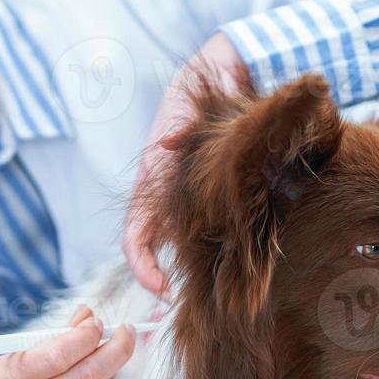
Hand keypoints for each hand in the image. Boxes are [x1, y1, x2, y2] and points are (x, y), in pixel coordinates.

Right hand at [0, 305, 134, 378]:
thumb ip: (47, 344)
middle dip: (117, 351)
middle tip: (129, 334)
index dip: (87, 335)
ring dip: (107, 378)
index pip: (60, 353)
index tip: (99, 322)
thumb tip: (87, 316)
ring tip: (109, 361)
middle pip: (88, 377)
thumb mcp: (4, 367)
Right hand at [124, 32, 247, 297]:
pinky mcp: (211, 198)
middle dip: (169, 281)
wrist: (220, 74)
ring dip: (196, 269)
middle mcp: (165, 198)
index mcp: (152, 182)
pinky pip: (210, 233)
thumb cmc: (197, 95)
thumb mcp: (187, 108)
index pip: (136, 236)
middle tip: (196, 303)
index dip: (143, 266)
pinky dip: (219, 251)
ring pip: (184, 246)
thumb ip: (179, 127)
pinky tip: (242, 263)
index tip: (162, 289)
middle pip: (159, 252)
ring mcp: (186, 200)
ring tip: (220, 291)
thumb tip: (168, 144)